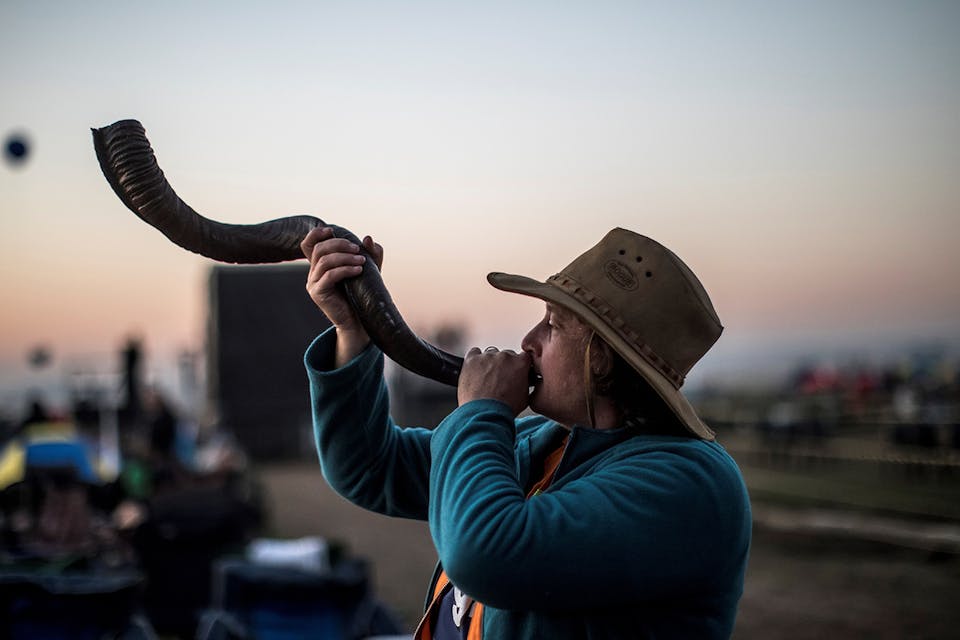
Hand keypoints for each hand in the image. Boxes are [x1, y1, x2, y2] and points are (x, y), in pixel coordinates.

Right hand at [301, 226, 383, 364]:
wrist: (360, 321)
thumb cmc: (363, 294)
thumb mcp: (369, 270)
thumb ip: (370, 253)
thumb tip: (367, 238)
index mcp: (321, 265)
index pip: (308, 244)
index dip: (316, 234)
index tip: (331, 230)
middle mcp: (313, 273)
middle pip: (319, 249)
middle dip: (339, 245)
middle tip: (358, 250)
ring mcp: (313, 283)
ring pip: (324, 261)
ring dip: (345, 257)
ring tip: (362, 262)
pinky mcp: (318, 293)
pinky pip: (329, 275)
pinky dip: (345, 269)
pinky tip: (359, 271)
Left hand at [458, 347, 531, 415]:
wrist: (485, 413)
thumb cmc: (504, 407)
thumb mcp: (525, 397)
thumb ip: (525, 383)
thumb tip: (523, 381)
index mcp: (520, 363)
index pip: (522, 357)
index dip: (518, 365)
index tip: (514, 371)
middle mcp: (505, 356)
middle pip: (505, 355)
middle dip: (503, 365)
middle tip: (499, 380)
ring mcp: (488, 357)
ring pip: (490, 354)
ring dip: (489, 363)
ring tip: (485, 379)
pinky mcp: (472, 359)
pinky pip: (474, 353)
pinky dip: (474, 360)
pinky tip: (475, 371)